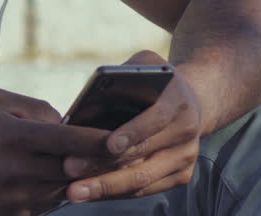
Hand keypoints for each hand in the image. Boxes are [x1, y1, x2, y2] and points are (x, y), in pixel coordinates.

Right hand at [0, 88, 109, 215]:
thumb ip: (37, 108)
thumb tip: (68, 124)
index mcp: (13, 136)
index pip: (67, 139)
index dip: (98, 141)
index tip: (122, 139)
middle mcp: (15, 170)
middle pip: (72, 170)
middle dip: (95, 162)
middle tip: (116, 152)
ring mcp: (13, 199)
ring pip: (63, 191)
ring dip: (74, 179)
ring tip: (79, 164)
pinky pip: (46, 207)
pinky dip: (52, 193)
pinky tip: (46, 179)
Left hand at [60, 51, 202, 202]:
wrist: (190, 99)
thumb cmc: (152, 82)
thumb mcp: (140, 67)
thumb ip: (118, 80)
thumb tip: (82, 111)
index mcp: (178, 101)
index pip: (156, 118)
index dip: (132, 132)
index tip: (108, 145)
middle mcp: (186, 131)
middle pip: (143, 154)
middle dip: (103, 163)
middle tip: (70, 168)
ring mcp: (186, 156)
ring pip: (142, 178)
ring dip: (105, 186)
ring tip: (74, 190)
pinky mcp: (182, 175)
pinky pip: (145, 190)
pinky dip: (116, 192)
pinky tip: (91, 192)